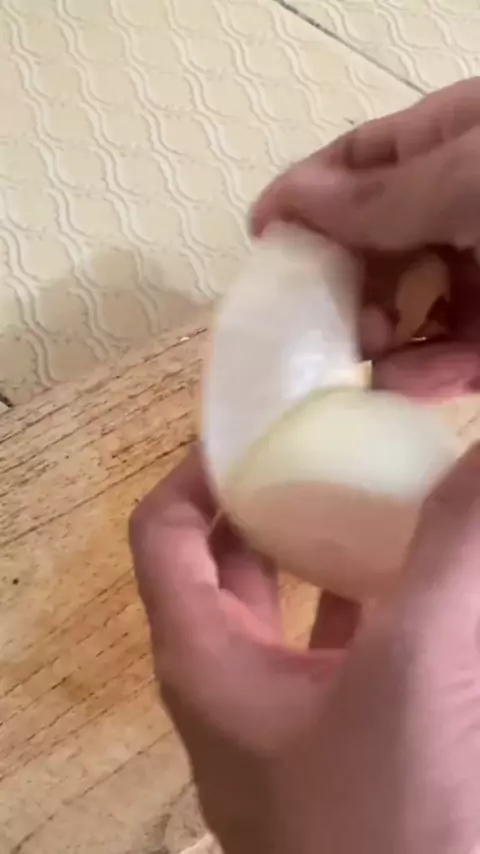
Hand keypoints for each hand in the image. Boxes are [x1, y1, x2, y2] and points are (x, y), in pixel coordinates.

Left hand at [130, 446, 479, 853]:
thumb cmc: (389, 820)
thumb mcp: (415, 666)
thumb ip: (455, 545)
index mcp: (205, 659)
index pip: (166, 532)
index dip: (201, 465)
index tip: (262, 421)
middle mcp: (237, 689)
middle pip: (236, 564)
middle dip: (282, 500)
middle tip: (339, 448)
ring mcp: (294, 727)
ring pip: (301, 613)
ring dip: (342, 555)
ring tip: (392, 501)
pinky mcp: (352, 754)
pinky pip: (358, 657)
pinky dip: (390, 611)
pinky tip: (439, 589)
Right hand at [251, 79, 479, 398]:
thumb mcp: (469, 176)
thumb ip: (384, 196)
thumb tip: (291, 201)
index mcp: (457, 144)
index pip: (363, 161)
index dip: (307, 194)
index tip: (261, 235)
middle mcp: (464, 210)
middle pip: (377, 244)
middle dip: (342, 281)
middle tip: (314, 313)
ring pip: (409, 309)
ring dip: (377, 338)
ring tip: (361, 352)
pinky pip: (449, 358)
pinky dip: (423, 376)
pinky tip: (400, 385)